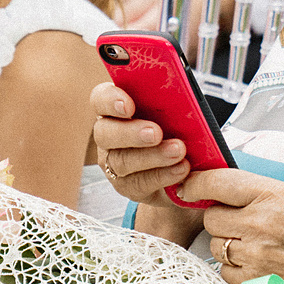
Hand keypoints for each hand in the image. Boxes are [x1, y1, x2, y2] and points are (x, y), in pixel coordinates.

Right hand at [90, 80, 200, 218]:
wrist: (182, 165)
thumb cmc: (173, 126)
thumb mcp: (171, 110)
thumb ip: (168, 101)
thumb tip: (181, 97)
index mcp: (114, 108)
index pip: (100, 99)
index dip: (110, 101)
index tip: (128, 106)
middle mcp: (107, 134)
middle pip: (105, 133)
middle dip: (131, 133)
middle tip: (156, 133)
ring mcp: (113, 162)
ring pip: (122, 161)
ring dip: (153, 156)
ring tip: (178, 151)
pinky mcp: (127, 186)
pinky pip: (139, 182)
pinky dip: (163, 175)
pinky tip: (181, 169)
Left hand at [187, 167, 283, 283]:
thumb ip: (262, 192)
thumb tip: (228, 191)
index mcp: (273, 196)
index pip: (218, 182)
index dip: (197, 183)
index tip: (190, 186)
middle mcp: (259, 225)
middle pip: (211, 218)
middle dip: (222, 219)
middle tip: (243, 223)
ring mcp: (255, 258)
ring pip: (217, 247)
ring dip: (229, 246)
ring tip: (257, 247)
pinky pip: (227, 274)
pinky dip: (237, 272)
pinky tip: (261, 268)